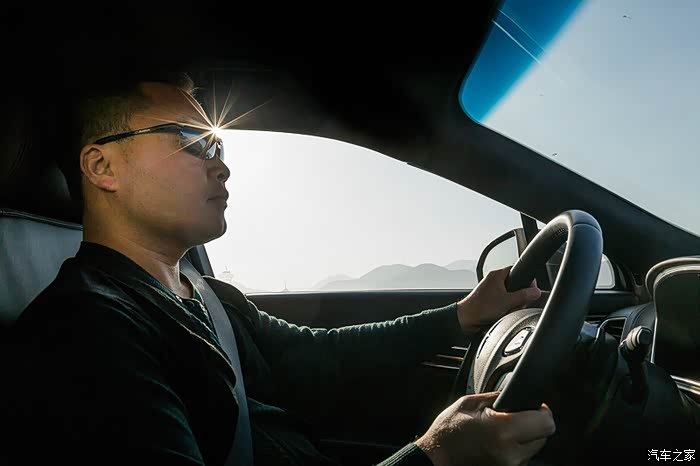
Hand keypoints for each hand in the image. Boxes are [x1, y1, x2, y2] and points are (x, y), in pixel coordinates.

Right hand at [415, 392, 554, 465]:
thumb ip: (496, 397)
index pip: (546, 423)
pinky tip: (497, 443)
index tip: (535, 406)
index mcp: (502, 431)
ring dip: (524, 438)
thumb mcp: (470, 403)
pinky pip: (521, 458)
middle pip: (544, 437)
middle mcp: (511, 453)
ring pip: (534, 449)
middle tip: (514, 418)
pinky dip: (514, 449)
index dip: (543, 411)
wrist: (436, 460)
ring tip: (500, 432)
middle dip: (533, 424)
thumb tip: (515, 393)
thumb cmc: (447, 433)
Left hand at [457, 266, 540, 334]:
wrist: (466, 320)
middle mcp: (494, 281)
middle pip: (516, 285)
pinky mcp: (491, 301)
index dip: (526, 279)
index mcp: (497, 275)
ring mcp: (492, 291)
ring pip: (511, 296)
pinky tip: (503, 314)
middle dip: (518, 297)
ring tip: (506, 310)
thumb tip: (536, 291)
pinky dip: (506, 308)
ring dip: (512, 304)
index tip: (530, 288)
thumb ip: (524, 295)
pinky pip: (505, 303)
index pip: (517, 270)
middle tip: (515, 303)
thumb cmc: (480, 308)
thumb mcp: (507, 301)